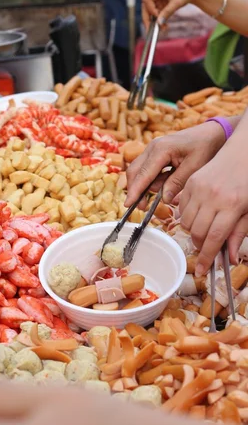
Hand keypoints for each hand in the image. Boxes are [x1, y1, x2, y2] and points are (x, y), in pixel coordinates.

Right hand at [125, 121, 225, 208]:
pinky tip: (165, 183)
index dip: (135, 191)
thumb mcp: (194, 167)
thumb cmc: (206, 148)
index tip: (128, 205)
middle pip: (135, 172)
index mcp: (161, 149)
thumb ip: (177, 183)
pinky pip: (146, 168)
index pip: (143, 174)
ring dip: (145, 185)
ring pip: (139, 171)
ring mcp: (152, 148)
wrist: (212, 133)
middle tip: (143, 207)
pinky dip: (151, 180)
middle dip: (136, 190)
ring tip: (164, 191)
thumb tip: (163, 199)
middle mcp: (152, 147)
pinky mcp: (155, 152)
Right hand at [142, 0, 202, 28]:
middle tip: (152, 31)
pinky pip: (155, 13)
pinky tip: (164, 25)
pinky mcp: (158, 2)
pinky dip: (159, 20)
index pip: (147, 0)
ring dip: (155, 21)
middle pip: (146, 6)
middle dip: (149, 19)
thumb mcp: (178, 2)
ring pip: (149, 12)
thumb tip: (158, 23)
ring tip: (163, 29)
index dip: (150, 10)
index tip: (157, 19)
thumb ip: (167, 12)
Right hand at [179, 142, 247, 274]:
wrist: (243, 153)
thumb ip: (239, 233)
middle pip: (197, 232)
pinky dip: (187, 215)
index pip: (214, 238)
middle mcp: (212, 197)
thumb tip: (231, 259)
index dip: (207, 257)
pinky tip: (199, 214)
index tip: (202, 271)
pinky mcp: (191, 183)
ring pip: (186, 221)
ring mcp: (199, 189)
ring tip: (204, 228)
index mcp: (231, 205)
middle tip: (206, 248)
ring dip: (192, 230)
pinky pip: (181, 207)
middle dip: (200, 245)